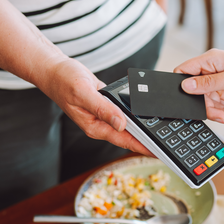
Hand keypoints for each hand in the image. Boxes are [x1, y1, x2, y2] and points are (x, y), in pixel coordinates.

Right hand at [36, 57, 153, 156]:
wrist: (54, 70)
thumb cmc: (64, 81)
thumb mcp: (84, 93)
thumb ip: (103, 109)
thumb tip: (121, 124)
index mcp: (95, 127)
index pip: (124, 141)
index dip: (143, 147)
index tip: (159, 153)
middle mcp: (101, 125)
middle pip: (129, 137)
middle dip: (148, 141)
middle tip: (168, 144)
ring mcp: (104, 117)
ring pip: (128, 126)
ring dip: (143, 128)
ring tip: (163, 132)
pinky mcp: (106, 107)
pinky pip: (124, 113)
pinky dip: (135, 114)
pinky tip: (147, 115)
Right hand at [174, 49, 223, 122]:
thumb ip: (209, 83)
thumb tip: (186, 85)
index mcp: (211, 60)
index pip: (185, 70)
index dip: (183, 85)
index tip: (189, 99)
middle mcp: (213, 72)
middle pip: (195, 93)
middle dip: (207, 106)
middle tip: (219, 114)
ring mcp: (220, 85)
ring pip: (207, 104)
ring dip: (219, 113)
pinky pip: (219, 109)